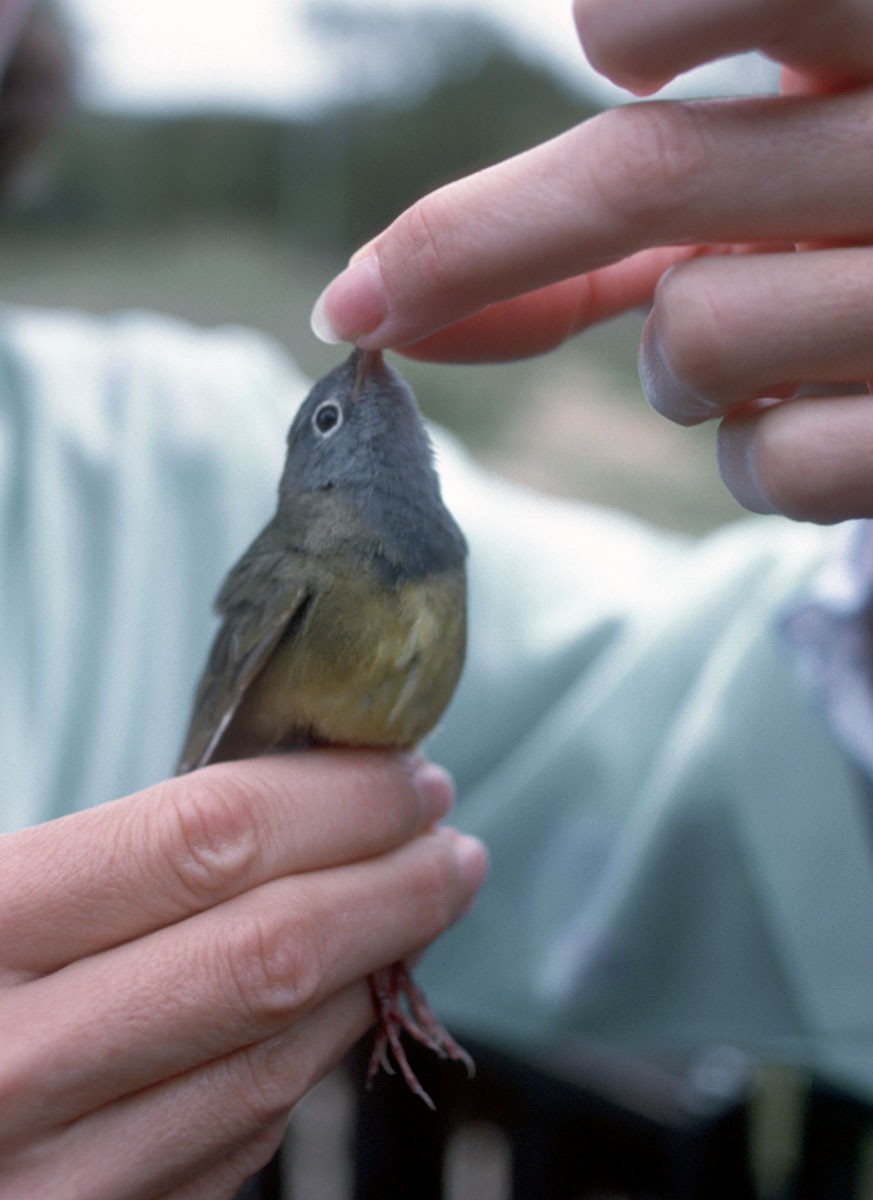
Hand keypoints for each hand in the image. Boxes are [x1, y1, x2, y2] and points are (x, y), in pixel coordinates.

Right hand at [0, 753, 483, 1198]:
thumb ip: (90, 855)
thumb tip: (266, 811)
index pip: (202, 841)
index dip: (331, 799)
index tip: (406, 772)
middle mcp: (13, 1066)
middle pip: (269, 953)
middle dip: (392, 883)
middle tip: (450, 837)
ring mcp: (57, 1181)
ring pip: (274, 1059)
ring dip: (374, 972)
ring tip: (418, 905)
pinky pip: (236, 1142)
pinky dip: (307, 1061)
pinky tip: (337, 1005)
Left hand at [310, 0, 872, 524]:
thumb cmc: (831, 231)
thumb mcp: (738, 186)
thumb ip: (574, 227)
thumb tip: (368, 307)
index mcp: (867, 42)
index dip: (652, 9)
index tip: (616, 48)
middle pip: (648, 174)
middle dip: (484, 246)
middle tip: (373, 300)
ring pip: (694, 340)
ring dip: (678, 372)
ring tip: (759, 350)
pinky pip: (773, 467)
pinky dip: (755, 462)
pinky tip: (818, 415)